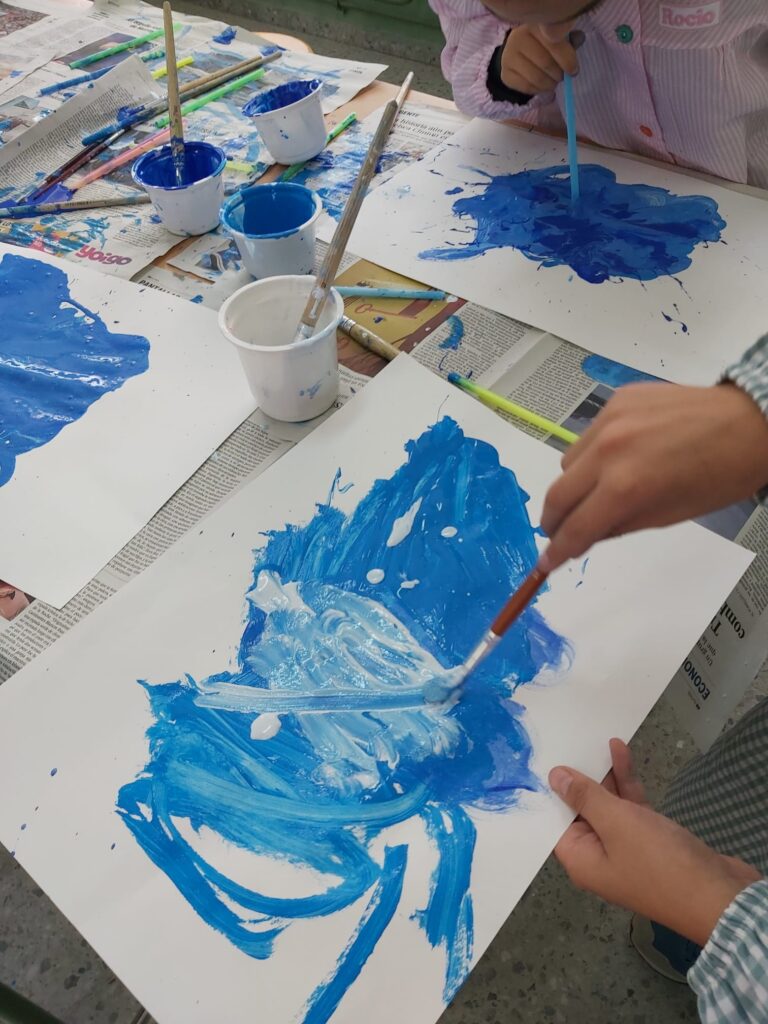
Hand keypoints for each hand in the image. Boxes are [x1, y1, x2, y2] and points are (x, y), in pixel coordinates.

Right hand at [499, 23, 577, 94]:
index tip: (573, 70)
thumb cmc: (543, 44)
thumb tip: (580, 39)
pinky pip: (527, 88)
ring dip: (550, 84)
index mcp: (534, 25)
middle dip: (558, 74)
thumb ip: (569, 39)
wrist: (518, 53)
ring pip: (536, 78)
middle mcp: (517, 38)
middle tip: (563, 77)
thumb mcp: (556, 38)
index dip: (567, 59)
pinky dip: (538, 90)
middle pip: (545, 63)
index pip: (554, 43)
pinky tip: (542, 86)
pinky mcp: (505, 74)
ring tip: (553, 82)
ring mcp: (508, 57)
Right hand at [539, 382, 767, 572]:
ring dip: (573, 483)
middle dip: (553, 520)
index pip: (576, 528)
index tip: (546, 562)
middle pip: (557, 495)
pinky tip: (618, 455)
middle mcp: (609, 451)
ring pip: (567, 462)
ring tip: (597, 489)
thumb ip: (618, 526)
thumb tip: (586, 535)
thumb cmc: (720, 474)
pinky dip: (593, 452)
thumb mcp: (669, 515)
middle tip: (558, 531)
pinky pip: (587, 434)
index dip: (558, 551)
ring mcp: (609, 420)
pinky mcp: (615, 399)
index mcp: (626, 487)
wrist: (750, 422)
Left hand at [550, 740, 760, 946]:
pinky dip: (625, 784)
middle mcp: (597, 855)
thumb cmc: (658, 861)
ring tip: (596, 739)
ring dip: (604, 775)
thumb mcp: (616, 823)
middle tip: (568, 741)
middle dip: (578, 777)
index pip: (553, 822)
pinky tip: (621, 753)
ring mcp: (625, 848)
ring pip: (607, 805)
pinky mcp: (650, 841)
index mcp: (580, 860)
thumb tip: (553, 777)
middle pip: (579, 811)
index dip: (549, 791)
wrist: (719, 896)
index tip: (541, 759)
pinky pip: (630, 808)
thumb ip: (585, 797)